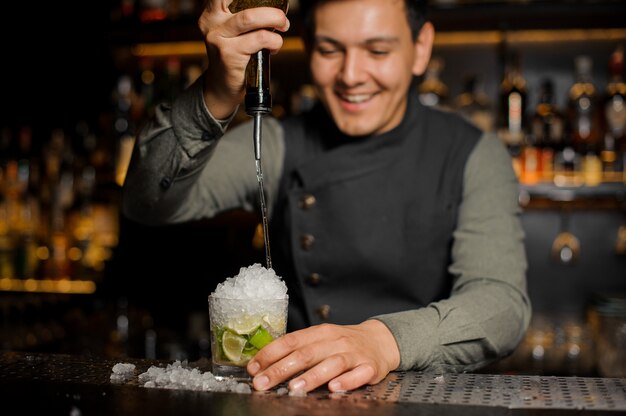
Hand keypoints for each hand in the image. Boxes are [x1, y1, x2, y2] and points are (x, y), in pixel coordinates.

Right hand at [198, 0, 289, 118]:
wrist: (222, 87)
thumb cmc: (234, 57)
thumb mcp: (234, 32)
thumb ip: (246, 16)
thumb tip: (275, 6)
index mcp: (212, 13)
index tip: (270, 2)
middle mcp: (212, 22)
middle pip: (241, 0)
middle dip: (268, 6)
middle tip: (281, 15)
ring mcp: (218, 38)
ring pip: (251, 17)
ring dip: (275, 19)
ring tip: (283, 25)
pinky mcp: (228, 54)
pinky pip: (259, 39)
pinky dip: (274, 40)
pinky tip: (274, 46)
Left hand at [246, 319, 400, 392]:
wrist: (380, 340)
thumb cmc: (344, 343)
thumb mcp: (321, 339)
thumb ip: (298, 349)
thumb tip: (264, 363)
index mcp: (320, 332)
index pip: (290, 341)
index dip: (270, 354)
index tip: (253, 367)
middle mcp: (335, 341)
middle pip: (306, 354)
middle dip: (281, 369)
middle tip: (263, 383)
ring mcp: (353, 353)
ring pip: (331, 364)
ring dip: (311, 377)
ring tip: (294, 388)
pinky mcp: (370, 367)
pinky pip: (358, 374)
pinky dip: (346, 381)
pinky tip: (334, 387)